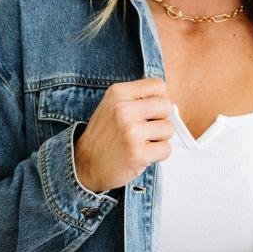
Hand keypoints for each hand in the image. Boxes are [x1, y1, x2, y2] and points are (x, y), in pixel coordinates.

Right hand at [73, 77, 173, 191]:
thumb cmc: (103, 137)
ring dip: (159, 139)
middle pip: (166, 106)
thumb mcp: (112, 106)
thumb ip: (137, 98)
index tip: (148, 111)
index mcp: (118, 93)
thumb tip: (167, 99)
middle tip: (145, 129)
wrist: (84, 165)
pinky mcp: (138, 154)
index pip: (158, 85)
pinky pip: (166, 149)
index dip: (158, 100)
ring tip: (141, 143)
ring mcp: (131, 132)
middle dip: (160, 119)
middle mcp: (123, 110)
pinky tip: (142, 154)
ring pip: (168, 129)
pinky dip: (158, 155)